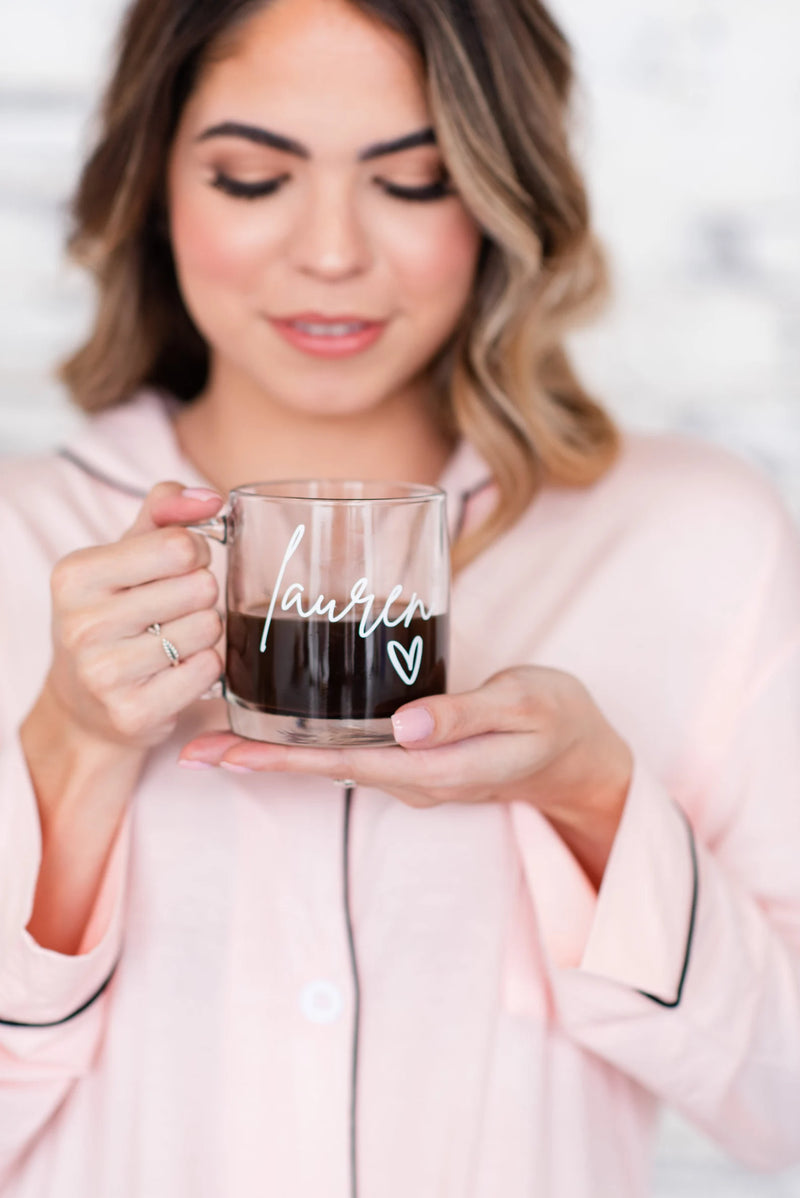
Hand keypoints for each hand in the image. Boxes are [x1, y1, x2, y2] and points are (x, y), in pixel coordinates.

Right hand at [42, 481, 225, 751]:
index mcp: (76, 575)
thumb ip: (164, 510)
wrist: (83, 702)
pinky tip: (179, 668)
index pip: (179, 546)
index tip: (181, 565)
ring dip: (205, 631)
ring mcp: (104, 674)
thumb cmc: (113, 614)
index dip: (196, 552)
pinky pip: (208, 670)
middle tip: (177, 608)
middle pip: (200, 587)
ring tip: (175, 638)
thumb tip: (209, 497)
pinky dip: (206, 666)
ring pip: (208, 629)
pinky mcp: (133, 712)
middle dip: (202, 594)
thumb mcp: (123, 554)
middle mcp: (82, 624)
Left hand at [180, 666, 632, 886]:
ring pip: (334, 763)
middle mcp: (416, 779)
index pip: (347, 764)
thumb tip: (404, 725)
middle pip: (325, 769)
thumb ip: (466, 716)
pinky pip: (353, 754)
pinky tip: (283, 725)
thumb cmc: (559, 722)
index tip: (232, 752)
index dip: (286, 758)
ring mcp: (415, 775)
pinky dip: (310, 743)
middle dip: (260, 759)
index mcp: (438, 768)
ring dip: (277, 753)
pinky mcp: (417, 761)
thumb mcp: (525, 706)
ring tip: (219, 739)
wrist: (583, 759)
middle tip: (195, 749)